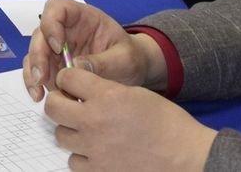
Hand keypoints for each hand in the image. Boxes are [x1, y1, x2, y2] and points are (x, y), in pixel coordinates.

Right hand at [23, 0, 158, 100]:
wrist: (133, 72)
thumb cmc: (131, 58)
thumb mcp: (125, 59)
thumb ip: (103, 62)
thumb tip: (76, 68)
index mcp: (82, 17)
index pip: (57, 9)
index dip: (51, 24)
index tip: (58, 47)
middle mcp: (64, 29)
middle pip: (40, 34)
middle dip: (38, 56)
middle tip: (41, 78)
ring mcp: (57, 47)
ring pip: (34, 53)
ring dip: (33, 73)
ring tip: (39, 93)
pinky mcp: (54, 65)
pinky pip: (38, 70)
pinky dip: (36, 83)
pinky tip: (40, 97)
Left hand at [45, 66, 216, 171]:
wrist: (187, 157)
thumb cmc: (168, 124)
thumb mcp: (136, 93)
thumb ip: (105, 89)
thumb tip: (82, 89)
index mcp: (107, 95)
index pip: (66, 78)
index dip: (68, 78)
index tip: (72, 83)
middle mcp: (95, 121)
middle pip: (53, 107)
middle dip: (60, 102)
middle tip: (71, 105)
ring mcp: (95, 149)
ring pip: (60, 135)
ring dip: (70, 130)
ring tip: (87, 130)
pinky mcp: (99, 171)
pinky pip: (74, 161)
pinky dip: (81, 156)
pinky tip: (95, 151)